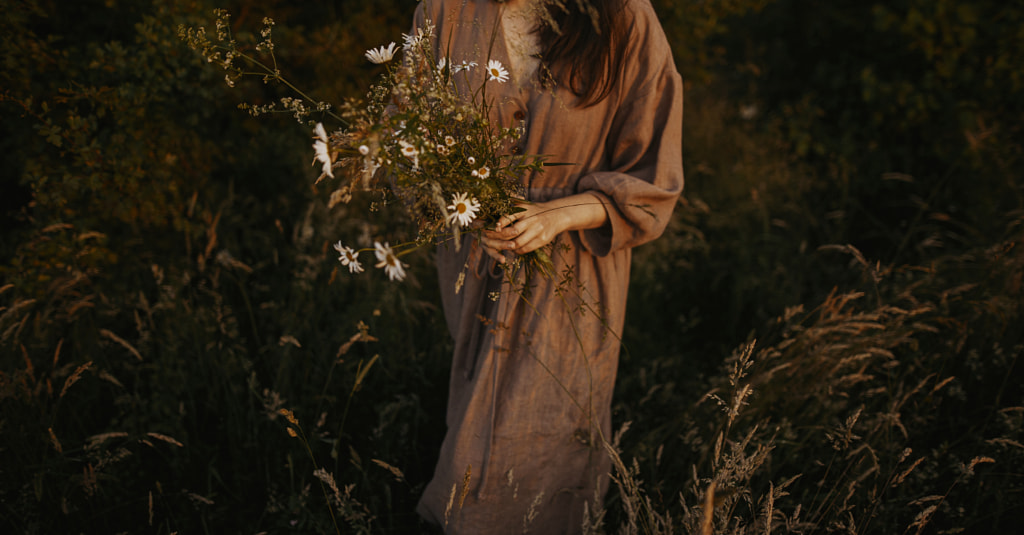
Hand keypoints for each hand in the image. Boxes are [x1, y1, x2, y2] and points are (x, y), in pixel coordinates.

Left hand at [478, 193, 608, 262]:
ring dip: (506, 246)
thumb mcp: (525, 205)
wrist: (557, 215)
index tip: (493, 227)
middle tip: (489, 239)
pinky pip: (525, 249)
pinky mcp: (542, 240)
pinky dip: (516, 250)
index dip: (500, 222)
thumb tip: (491, 214)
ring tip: (500, 245)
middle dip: (498, 237)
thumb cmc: (535, 211)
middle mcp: (532, 219)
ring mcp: (538, 231)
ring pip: (517, 243)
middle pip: (512, 232)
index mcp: (526, 209)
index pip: (510, 216)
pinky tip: (513, 248)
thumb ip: (511, 208)